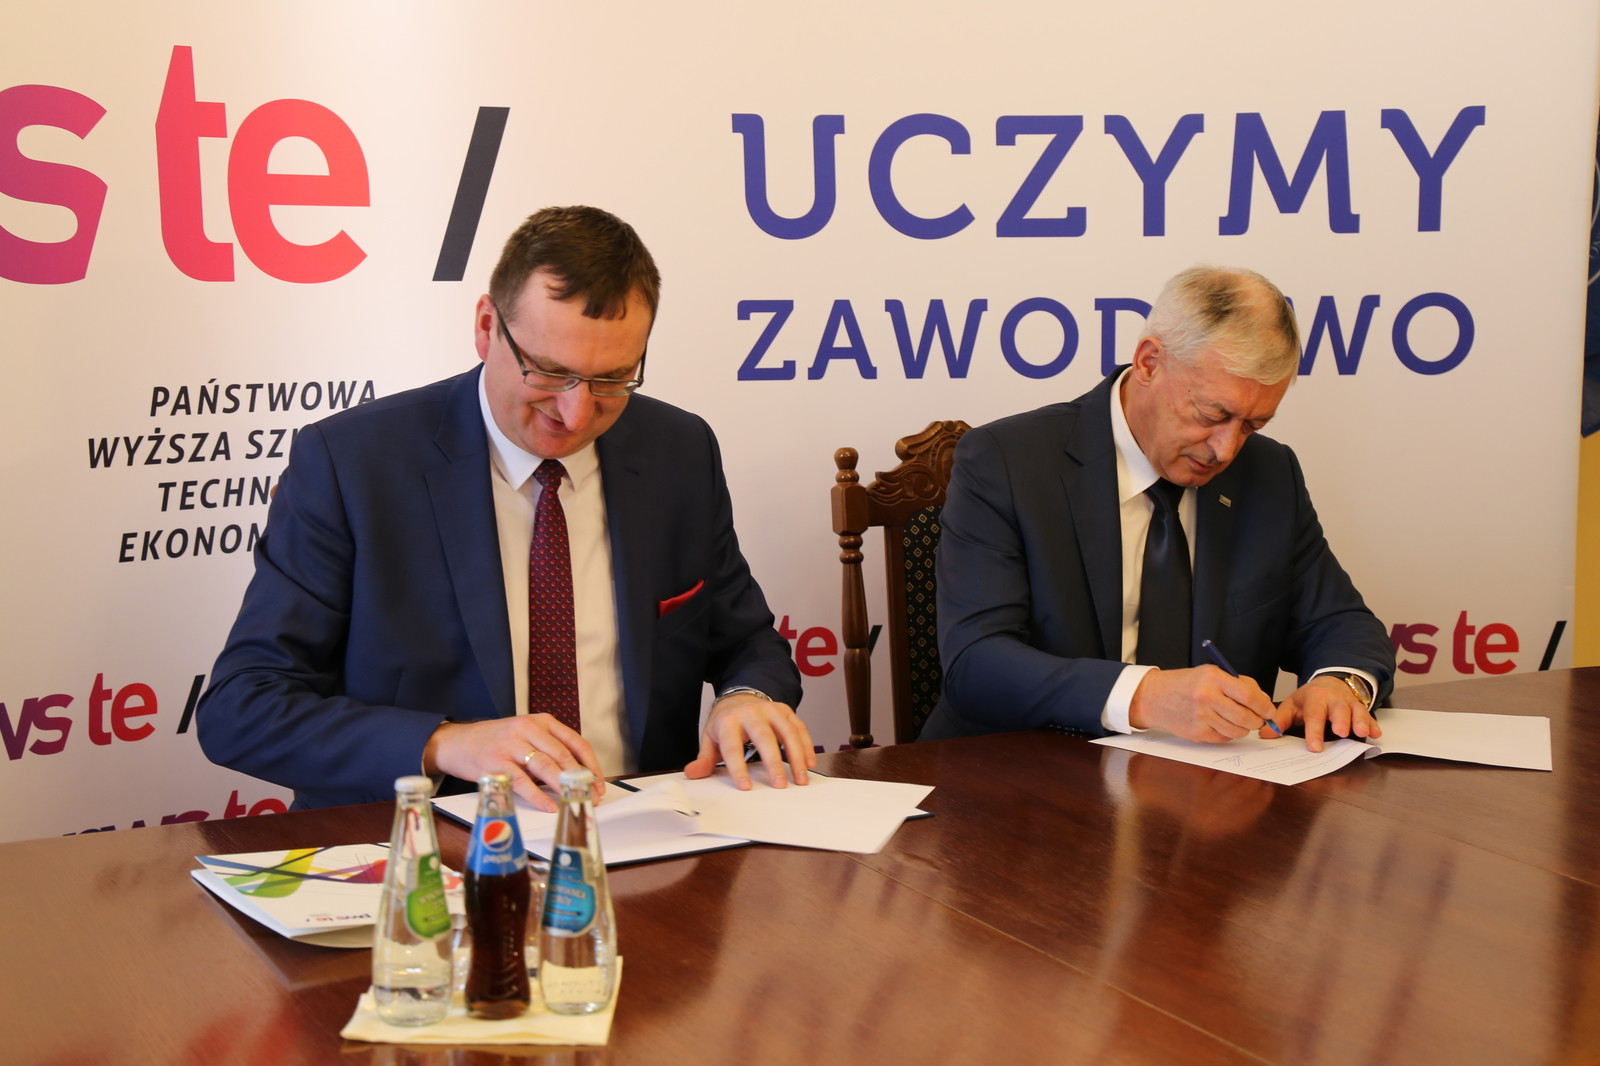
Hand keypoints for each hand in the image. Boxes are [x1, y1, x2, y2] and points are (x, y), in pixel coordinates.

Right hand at [423, 715, 605, 811]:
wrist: (456, 742)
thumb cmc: (496, 742)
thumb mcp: (526, 735)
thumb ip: (549, 749)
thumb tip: (578, 777)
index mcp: (541, 721)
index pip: (576, 742)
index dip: (591, 764)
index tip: (600, 783)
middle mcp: (528, 729)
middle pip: (563, 755)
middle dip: (580, 780)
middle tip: (591, 797)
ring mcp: (511, 745)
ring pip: (545, 767)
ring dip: (564, 788)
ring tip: (575, 802)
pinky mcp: (495, 763)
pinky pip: (522, 783)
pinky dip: (539, 797)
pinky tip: (550, 806)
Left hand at [684, 693, 815, 789]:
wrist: (740, 696)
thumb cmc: (725, 722)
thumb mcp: (710, 738)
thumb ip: (704, 758)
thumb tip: (693, 774)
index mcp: (728, 721)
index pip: (732, 746)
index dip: (738, 767)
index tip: (746, 787)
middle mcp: (751, 712)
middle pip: (764, 737)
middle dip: (773, 762)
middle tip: (779, 785)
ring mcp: (771, 709)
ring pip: (787, 732)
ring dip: (797, 756)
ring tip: (801, 779)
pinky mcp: (785, 710)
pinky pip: (799, 727)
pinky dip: (807, 746)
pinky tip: (809, 764)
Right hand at [1128, 665, 1277, 742]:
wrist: (1154, 697)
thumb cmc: (1185, 684)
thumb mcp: (1210, 673)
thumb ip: (1237, 684)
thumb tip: (1262, 702)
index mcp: (1213, 678)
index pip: (1249, 695)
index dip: (1264, 705)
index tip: (1269, 710)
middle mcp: (1206, 697)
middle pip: (1246, 717)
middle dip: (1257, 720)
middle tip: (1257, 719)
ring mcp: (1201, 717)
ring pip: (1237, 731)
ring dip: (1243, 728)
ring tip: (1236, 720)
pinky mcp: (1197, 733)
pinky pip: (1224, 738)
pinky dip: (1227, 733)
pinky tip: (1219, 723)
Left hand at [1276, 675, 1380, 751]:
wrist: (1329, 683)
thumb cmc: (1309, 699)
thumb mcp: (1292, 705)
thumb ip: (1280, 720)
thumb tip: (1266, 735)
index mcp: (1314, 698)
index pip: (1314, 716)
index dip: (1314, 732)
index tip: (1314, 747)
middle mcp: (1334, 700)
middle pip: (1338, 710)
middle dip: (1341, 721)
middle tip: (1342, 733)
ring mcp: (1349, 703)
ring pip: (1357, 711)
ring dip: (1360, 722)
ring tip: (1362, 733)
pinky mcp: (1361, 708)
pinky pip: (1369, 716)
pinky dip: (1373, 724)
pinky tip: (1376, 734)